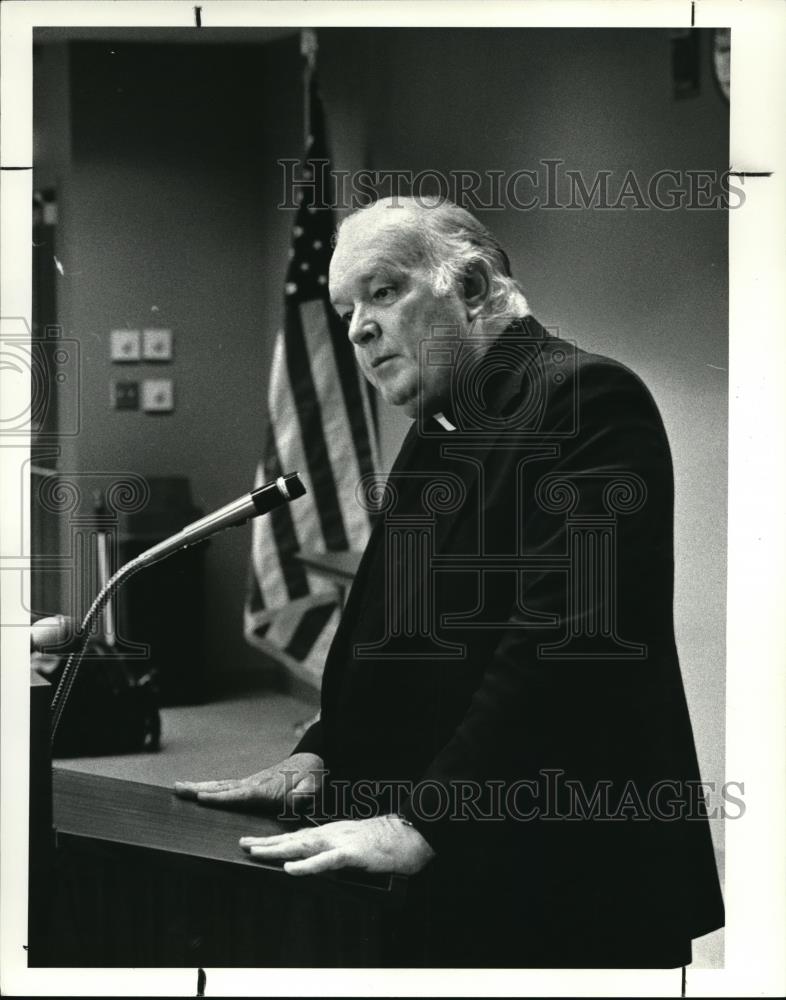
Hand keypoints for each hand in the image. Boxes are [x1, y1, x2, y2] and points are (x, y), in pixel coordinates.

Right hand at [173, 752, 323, 811]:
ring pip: (222, 785)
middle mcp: (254, 784)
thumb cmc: (313, 778)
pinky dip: (210, 787)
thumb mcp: (314, 788)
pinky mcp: (250, 784)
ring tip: (178, 787)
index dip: (222, 797)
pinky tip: (197, 790)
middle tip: (177, 788)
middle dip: (200, 789)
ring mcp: (251, 782)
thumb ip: (305, 795)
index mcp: (267, 789)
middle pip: (224, 788)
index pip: (242, 795)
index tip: (201, 797)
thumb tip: (297, 800)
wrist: (312, 762)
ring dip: (200, 786)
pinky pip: (227, 787)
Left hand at [239, 815, 435, 875]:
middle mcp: (331, 833)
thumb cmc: (385, 842)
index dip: (274, 839)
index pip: (296, 835)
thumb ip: (336, 849)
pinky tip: (290, 868)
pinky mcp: (352, 854)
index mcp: (332, 832)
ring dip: (278, 849)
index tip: (253, 842)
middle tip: (242, 844)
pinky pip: (326, 860)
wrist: (410, 834)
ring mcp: (341, 842)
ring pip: (303, 845)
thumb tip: (318, 858)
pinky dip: (307, 864)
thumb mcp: (354, 844)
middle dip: (267, 842)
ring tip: (256, 852)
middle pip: (293, 838)